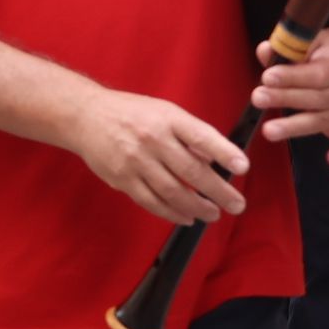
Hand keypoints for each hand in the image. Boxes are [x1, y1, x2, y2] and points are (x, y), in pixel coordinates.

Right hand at [68, 86, 250, 224]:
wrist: (86, 116)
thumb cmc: (131, 113)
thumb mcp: (164, 111)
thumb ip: (190, 134)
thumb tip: (214, 160)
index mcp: (167, 119)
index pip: (201, 137)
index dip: (224, 152)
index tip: (243, 167)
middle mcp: (152, 139)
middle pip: (191, 171)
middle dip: (218, 191)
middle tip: (237, 205)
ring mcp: (136, 161)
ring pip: (173, 192)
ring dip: (198, 207)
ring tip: (214, 214)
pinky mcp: (122, 179)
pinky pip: (152, 202)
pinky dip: (172, 213)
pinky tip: (187, 217)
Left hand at [250, 29, 328, 165]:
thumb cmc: (325, 49)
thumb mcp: (310, 39)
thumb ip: (287, 45)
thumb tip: (264, 51)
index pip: (316, 74)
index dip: (292, 76)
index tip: (267, 77)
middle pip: (316, 98)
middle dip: (285, 99)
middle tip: (258, 98)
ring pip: (321, 120)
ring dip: (295, 126)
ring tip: (269, 130)